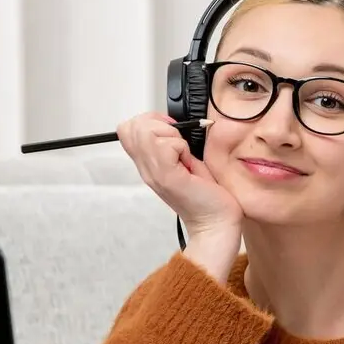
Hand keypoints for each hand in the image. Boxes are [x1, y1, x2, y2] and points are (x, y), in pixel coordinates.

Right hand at [116, 112, 241, 241]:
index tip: (172, 133)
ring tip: (185, 156)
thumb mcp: (187, 162)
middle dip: (159, 124)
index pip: (127, 128)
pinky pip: (166, 145)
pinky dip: (182, 147)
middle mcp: (146, 168)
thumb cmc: (207, 195)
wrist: (216, 222)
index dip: (150, 121)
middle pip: (133, 125)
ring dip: (172, 136)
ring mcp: (154, 173)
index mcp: (148, 163)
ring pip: (147, 131)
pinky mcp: (167, 177)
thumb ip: (175, 145)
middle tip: (179, 144)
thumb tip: (173, 125)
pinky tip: (189, 164)